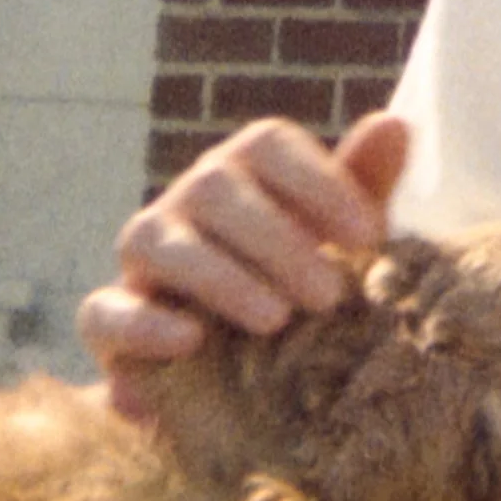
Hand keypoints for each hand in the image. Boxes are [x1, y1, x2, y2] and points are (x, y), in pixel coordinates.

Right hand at [75, 112, 406, 416]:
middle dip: (278, 240)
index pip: (269, 145)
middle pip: (216, 187)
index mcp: (243, 169)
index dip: (320, 182)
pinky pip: (104, 311)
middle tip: (331, 295)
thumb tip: (397, 124)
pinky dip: (143, 324)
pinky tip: (190, 341)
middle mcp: (188, 199)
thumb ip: (364, 185)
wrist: (235, 375)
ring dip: (220, 278)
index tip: (371, 236)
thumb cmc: (299, 284)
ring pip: (160, 240)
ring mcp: (144, 253)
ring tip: (276, 320)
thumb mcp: (338, 240)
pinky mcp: (109, 319)